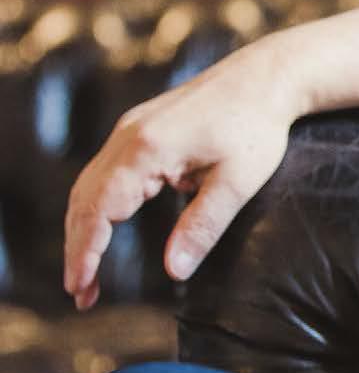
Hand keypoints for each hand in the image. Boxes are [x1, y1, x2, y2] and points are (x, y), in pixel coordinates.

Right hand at [63, 6, 358, 309]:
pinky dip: (98, 205)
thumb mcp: (236, 182)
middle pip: (85, 200)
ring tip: (88, 272)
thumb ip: (203, 226)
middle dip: (79, 248)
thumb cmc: (257, 127)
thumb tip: (174, 271)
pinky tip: (106, 231)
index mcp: (147, 149)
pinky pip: (106, 171)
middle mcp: (128, 136)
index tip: (80, 288)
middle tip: (81, 294)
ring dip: (85, 228)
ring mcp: (130, 129)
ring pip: (90, 185)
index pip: (99, 209)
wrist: (265, 78)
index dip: (85, 251)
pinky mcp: (140, 128)